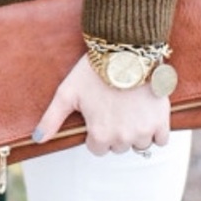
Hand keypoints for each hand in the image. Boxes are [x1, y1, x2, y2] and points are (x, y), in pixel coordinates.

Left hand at [33, 55, 170, 155]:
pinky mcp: (162, 120)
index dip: (96, 133)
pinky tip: (147, 116)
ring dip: (135, 133)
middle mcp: (122, 137)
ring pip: (139, 144)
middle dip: (115, 133)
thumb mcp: (67, 93)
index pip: (97, 149)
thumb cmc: (94, 71)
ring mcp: (143, 130)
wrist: (127, 51)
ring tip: (130, 111)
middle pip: (118, 147)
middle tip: (114, 110)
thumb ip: (51, 119)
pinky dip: (156, 132)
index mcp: (100, 134)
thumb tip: (38, 139)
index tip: (98, 116)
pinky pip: (161, 139)